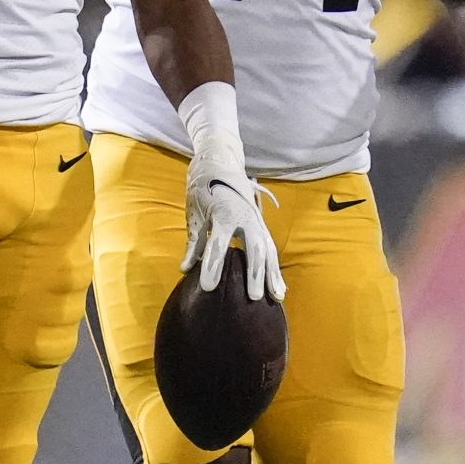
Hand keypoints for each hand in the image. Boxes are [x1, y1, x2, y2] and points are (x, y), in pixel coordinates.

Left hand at [180, 139, 284, 300]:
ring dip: (271, 275)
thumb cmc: (203, 190)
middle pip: (253, 248)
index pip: (218, 244)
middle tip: (252, 297)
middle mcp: (245, 218)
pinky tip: (279, 289)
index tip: (208, 287)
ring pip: (268, 250)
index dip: (212, 266)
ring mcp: (257, 222)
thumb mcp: (194, 214)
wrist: (220, 165)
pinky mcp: (262, 227)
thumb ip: (193, 243)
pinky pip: (271, 250)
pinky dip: (275, 269)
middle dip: (254, 273)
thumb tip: (185, 269)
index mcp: (223, 213)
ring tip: (275, 298)